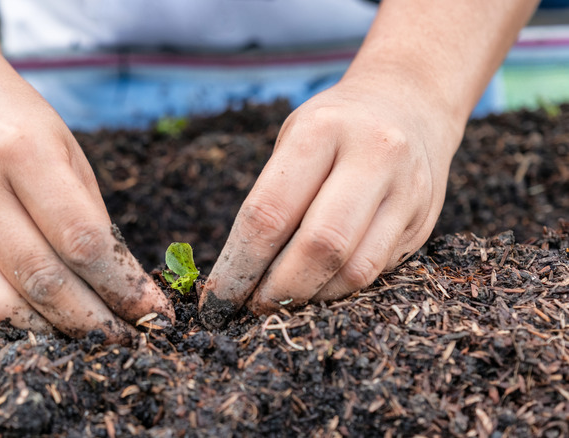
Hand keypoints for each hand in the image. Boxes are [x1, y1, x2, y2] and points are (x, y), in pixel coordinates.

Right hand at [0, 53, 173, 341]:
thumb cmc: (13, 112)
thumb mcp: (65, 145)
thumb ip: (88, 212)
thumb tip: (118, 279)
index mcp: (22, 152)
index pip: (82, 240)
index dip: (123, 285)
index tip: (154, 310)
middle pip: (45, 280)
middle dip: (95, 321)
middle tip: (131, 338)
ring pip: (5, 305)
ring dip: (56, 332)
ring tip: (94, 338)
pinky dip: (21, 320)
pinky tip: (51, 321)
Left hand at [199, 75, 463, 326]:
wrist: (409, 104)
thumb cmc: (331, 130)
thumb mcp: (292, 139)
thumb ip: (271, 199)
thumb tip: (237, 278)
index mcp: (322, 129)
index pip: (270, 212)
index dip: (239, 265)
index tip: (217, 298)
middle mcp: (373, 155)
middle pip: (320, 245)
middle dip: (279, 289)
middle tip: (253, 307)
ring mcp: (407, 189)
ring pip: (355, 269)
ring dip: (311, 297)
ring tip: (283, 300)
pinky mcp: (424, 221)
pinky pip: (377, 272)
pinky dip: (339, 289)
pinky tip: (317, 287)